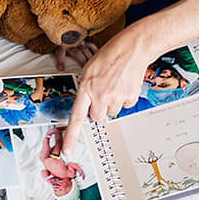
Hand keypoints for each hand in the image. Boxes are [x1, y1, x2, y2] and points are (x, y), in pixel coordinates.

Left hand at [63, 25, 155, 154]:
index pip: (76, 118)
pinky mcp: (129, 98)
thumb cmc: (109, 55)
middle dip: (98, 109)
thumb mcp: (89, 69)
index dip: (71, 136)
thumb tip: (88, 103)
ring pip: (111, 112)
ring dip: (111, 103)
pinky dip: (124, 99)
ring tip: (114, 85)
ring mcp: (115, 98)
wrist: (131, 49)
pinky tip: (123, 85)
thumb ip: (86, 89)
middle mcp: (100, 96)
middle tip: (102, 94)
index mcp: (86, 88)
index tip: (67, 150)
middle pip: (96, 117)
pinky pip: (124, 106)